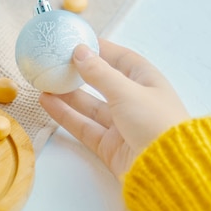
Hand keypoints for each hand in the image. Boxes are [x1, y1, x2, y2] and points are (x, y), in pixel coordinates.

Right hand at [39, 38, 189, 179]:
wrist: (166, 170)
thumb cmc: (154, 122)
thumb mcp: (126, 91)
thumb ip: (99, 72)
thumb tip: (79, 51)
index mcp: (147, 82)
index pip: (122, 59)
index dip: (102, 49)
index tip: (78, 40)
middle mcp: (135, 101)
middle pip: (104, 82)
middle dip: (81, 73)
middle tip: (56, 62)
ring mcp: (122, 125)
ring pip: (90, 105)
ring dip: (68, 94)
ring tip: (45, 82)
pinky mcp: (110, 146)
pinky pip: (84, 126)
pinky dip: (66, 115)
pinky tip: (48, 103)